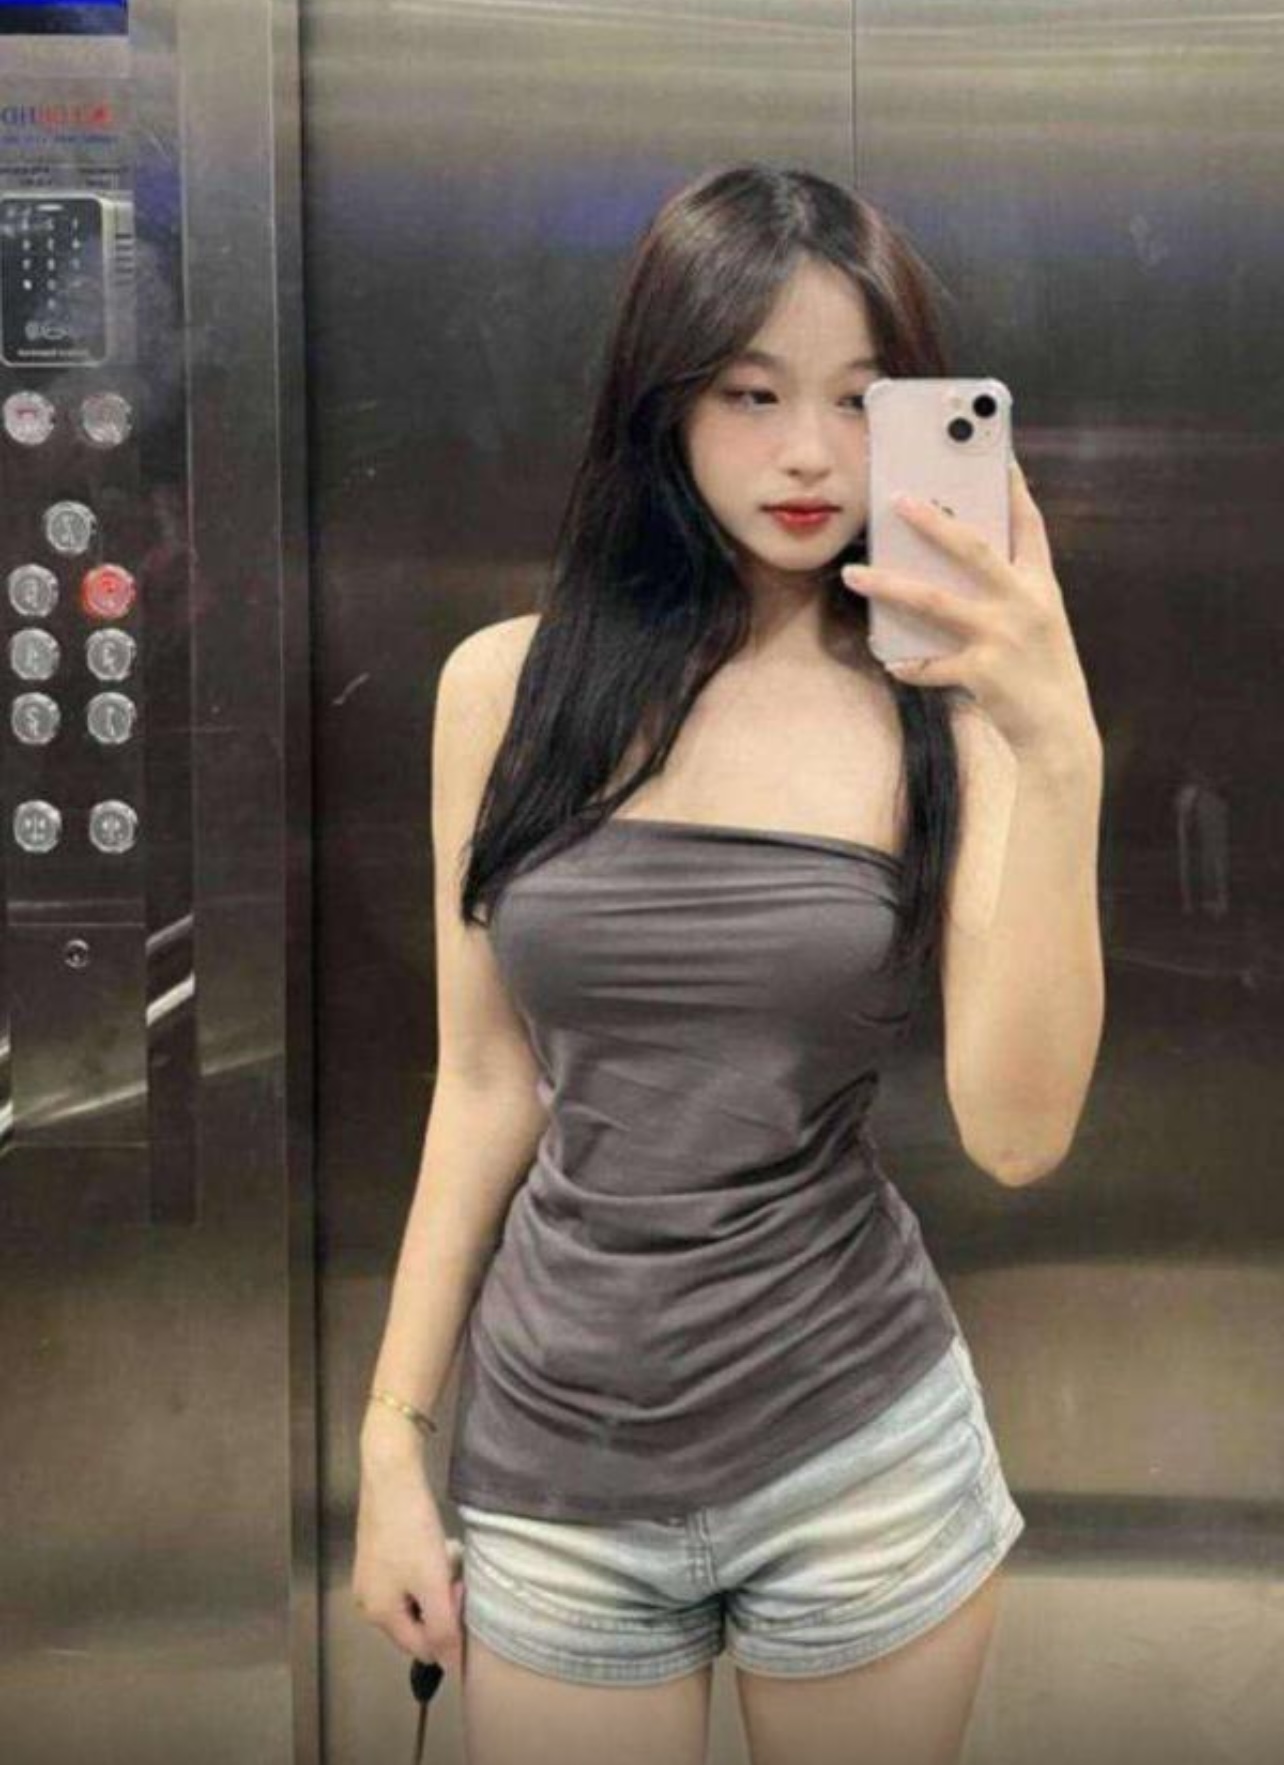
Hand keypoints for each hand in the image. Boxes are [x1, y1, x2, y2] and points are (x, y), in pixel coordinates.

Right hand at [352, 1457, 465, 1675]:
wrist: (391, 1476)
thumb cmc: (412, 1531)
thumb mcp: (432, 1582)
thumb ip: (443, 1628)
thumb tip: (453, 1669)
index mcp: (378, 1614)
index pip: (421, 1648)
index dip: (448, 1628)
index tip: (461, 1593)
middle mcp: (367, 1602)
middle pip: (417, 1623)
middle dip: (441, 1605)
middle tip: (456, 1576)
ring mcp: (370, 1578)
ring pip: (415, 1599)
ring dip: (436, 1586)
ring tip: (447, 1558)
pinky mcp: (377, 1556)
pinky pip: (408, 1579)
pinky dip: (426, 1571)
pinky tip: (435, 1547)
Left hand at [841, 459, 1099, 757]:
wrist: (1059, 730)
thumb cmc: (1041, 671)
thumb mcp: (1038, 622)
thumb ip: (1008, 591)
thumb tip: (951, 562)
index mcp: (1040, 585)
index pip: (1029, 525)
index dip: (1013, 488)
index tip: (999, 455)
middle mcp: (1024, 603)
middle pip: (972, 549)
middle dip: (932, 521)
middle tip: (897, 499)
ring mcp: (1003, 636)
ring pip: (934, 601)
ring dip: (889, 585)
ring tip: (853, 573)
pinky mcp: (983, 671)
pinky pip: (930, 663)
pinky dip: (907, 663)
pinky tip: (890, 659)